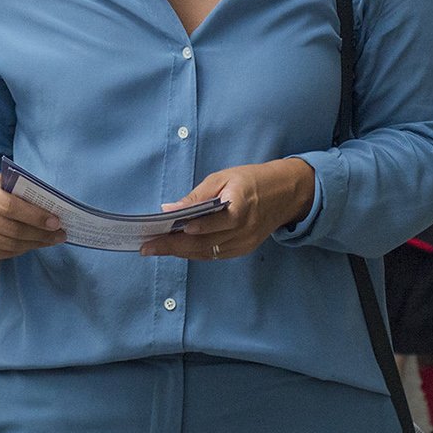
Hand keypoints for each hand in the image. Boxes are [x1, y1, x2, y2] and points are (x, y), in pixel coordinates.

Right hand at [0, 170, 64, 259]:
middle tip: (60, 235)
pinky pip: (1, 254)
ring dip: (34, 244)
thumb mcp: (5, 180)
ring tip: (51, 240)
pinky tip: (32, 244)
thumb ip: (24, 191)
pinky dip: (21, 250)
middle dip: (40, 234)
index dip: (35, 216)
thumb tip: (53, 208)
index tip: (56, 222)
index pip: (10, 207)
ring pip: (8, 245)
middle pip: (11, 230)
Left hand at [140, 158, 314, 259]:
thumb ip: (198, 196)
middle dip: (172, 246)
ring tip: (155, 248)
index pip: (213, 222)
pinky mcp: (243, 249)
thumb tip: (170, 210)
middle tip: (147, 246)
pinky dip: (193, 252)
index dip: (189, 228)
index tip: (163, 230)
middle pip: (204, 243)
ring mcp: (244, 243)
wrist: (286, 194)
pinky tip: (176, 248)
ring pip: (206, 253)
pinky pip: (213, 255)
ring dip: (179, 252)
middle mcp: (244, 229)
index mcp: (242, 205)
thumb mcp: (224, 177)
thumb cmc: (251, 180)